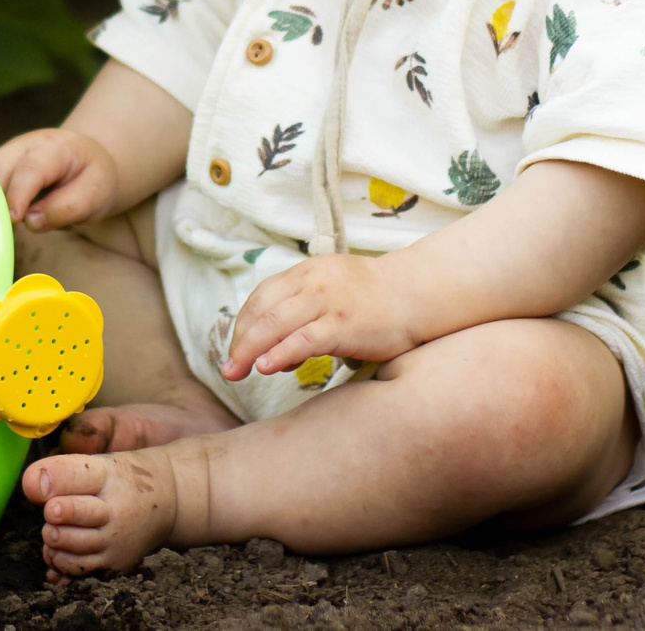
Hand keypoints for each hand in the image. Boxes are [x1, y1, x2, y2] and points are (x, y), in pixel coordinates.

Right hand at [0, 127, 118, 230]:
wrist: (86, 163)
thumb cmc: (92, 179)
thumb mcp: (96, 193)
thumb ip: (68, 207)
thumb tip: (31, 222)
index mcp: (54, 147)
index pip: (31, 168)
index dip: (18, 193)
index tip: (13, 220)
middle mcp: (24, 146)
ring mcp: (5, 156)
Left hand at [222, 254, 418, 380]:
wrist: (415, 293)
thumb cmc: (374, 300)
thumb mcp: (331, 292)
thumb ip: (302, 314)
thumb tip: (275, 354)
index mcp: (306, 272)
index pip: (261, 297)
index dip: (242, 325)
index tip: (235, 349)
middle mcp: (312, 282)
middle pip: (262, 310)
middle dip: (240, 342)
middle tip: (228, 369)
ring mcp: (328, 302)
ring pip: (275, 323)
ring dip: (251, 349)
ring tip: (238, 372)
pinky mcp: (344, 324)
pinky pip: (304, 338)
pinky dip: (281, 352)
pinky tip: (267, 367)